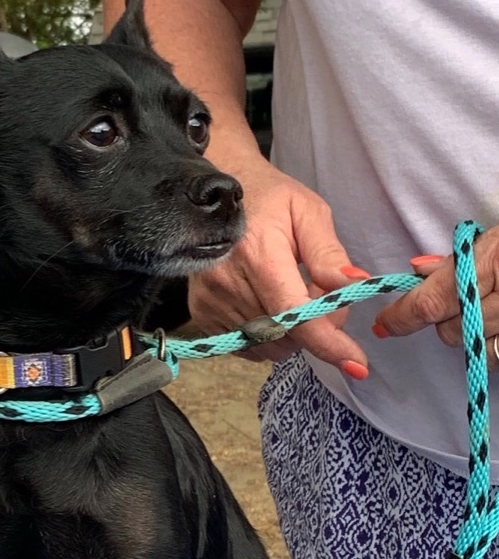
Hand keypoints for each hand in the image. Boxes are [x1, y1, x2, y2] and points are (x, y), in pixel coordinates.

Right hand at [188, 151, 369, 375]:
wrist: (213, 194)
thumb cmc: (267, 197)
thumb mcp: (307, 212)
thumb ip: (328, 253)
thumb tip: (355, 285)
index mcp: (258, 254)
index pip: (294, 315)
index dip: (327, 343)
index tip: (357, 364)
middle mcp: (228, 283)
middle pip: (285, 335)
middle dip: (314, 327)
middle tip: (317, 293)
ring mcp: (210, 301)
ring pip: (267, 345)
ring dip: (290, 333)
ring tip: (288, 295)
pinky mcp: (201, 312)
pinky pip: (246, 345)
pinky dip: (266, 336)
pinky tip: (267, 305)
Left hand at [373, 225, 498, 369]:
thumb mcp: (492, 241)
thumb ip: (454, 260)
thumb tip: (416, 271)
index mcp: (488, 263)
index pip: (430, 303)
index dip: (400, 317)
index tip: (382, 324)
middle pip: (449, 331)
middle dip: (445, 318)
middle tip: (459, 300)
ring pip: (473, 347)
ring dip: (471, 332)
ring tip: (486, 308)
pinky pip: (495, 356)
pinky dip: (492, 344)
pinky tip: (497, 325)